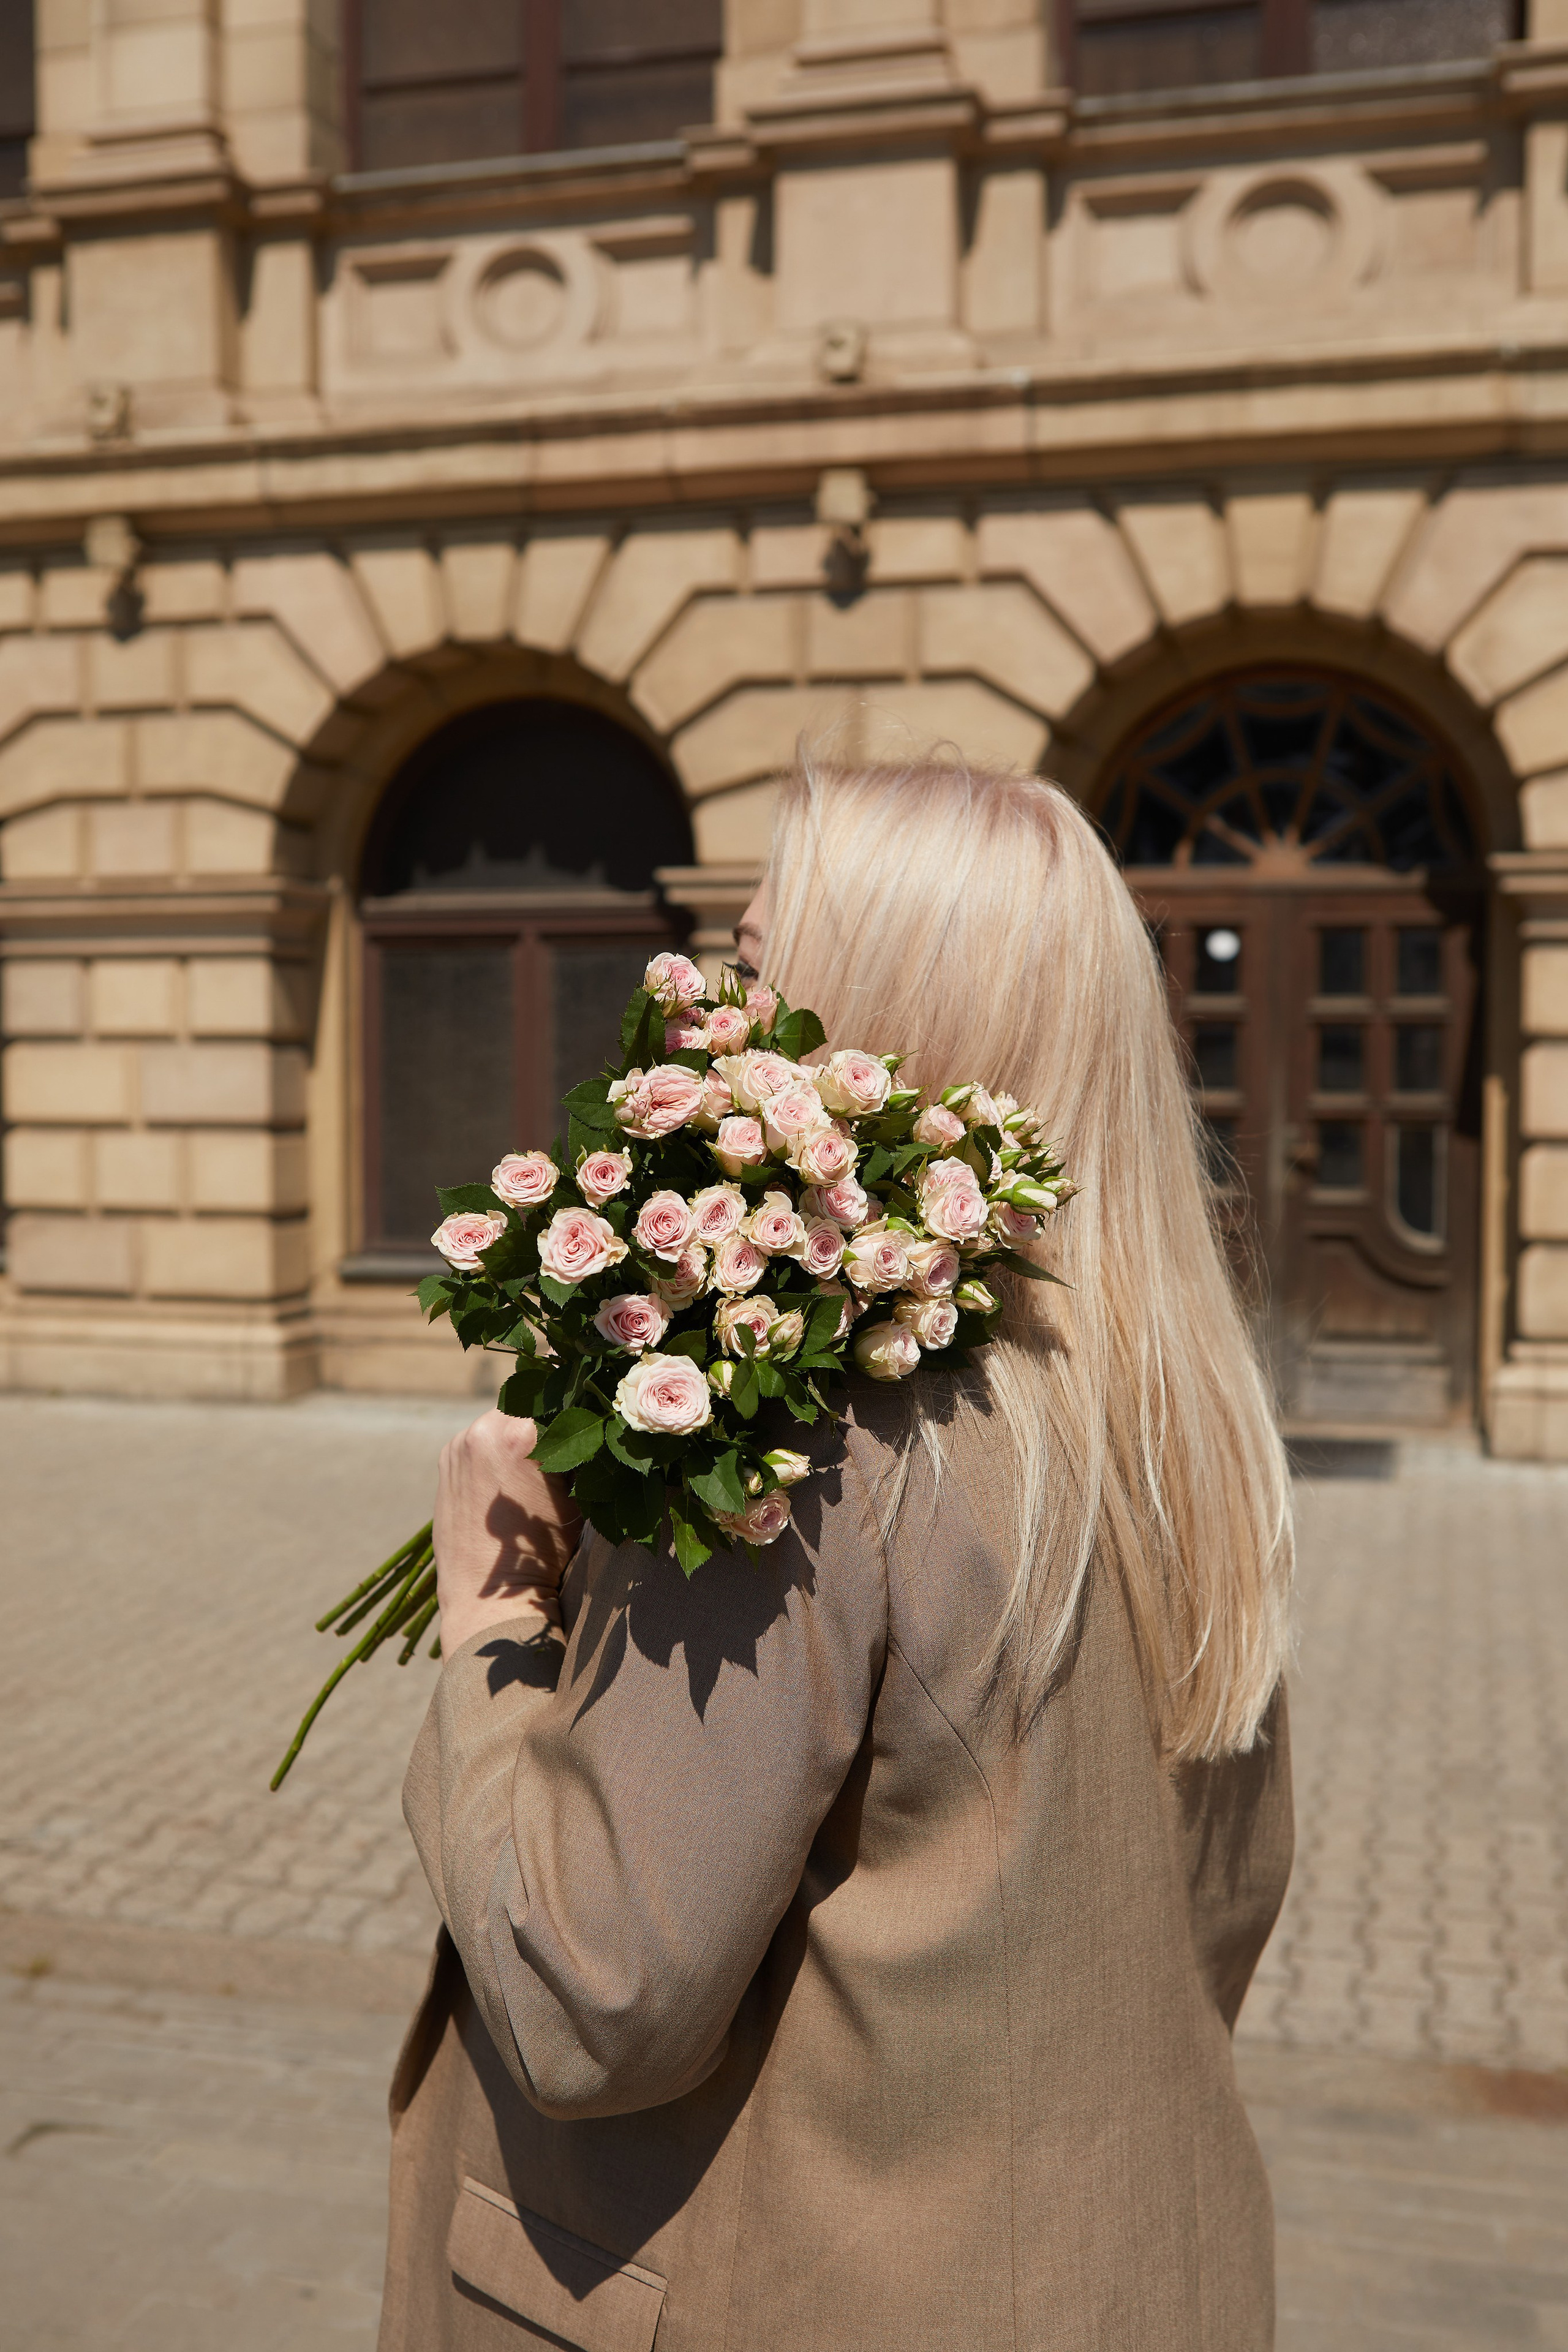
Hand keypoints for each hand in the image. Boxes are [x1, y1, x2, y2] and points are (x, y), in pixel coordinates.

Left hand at [433, 1410, 584, 1657]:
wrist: (490, 1597)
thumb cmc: (544, 1553)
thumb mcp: (576, 1496)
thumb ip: (581, 1450)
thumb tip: (594, 1416)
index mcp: (518, 1434)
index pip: (559, 1393)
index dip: (579, 1401)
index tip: (592, 1412)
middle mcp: (482, 1429)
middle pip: (529, 1402)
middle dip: (547, 1418)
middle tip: (565, 1443)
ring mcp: (459, 1444)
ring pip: (503, 1418)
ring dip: (520, 1433)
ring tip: (534, 1467)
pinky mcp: (446, 1459)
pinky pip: (481, 1439)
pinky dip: (497, 1449)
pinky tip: (509, 1479)